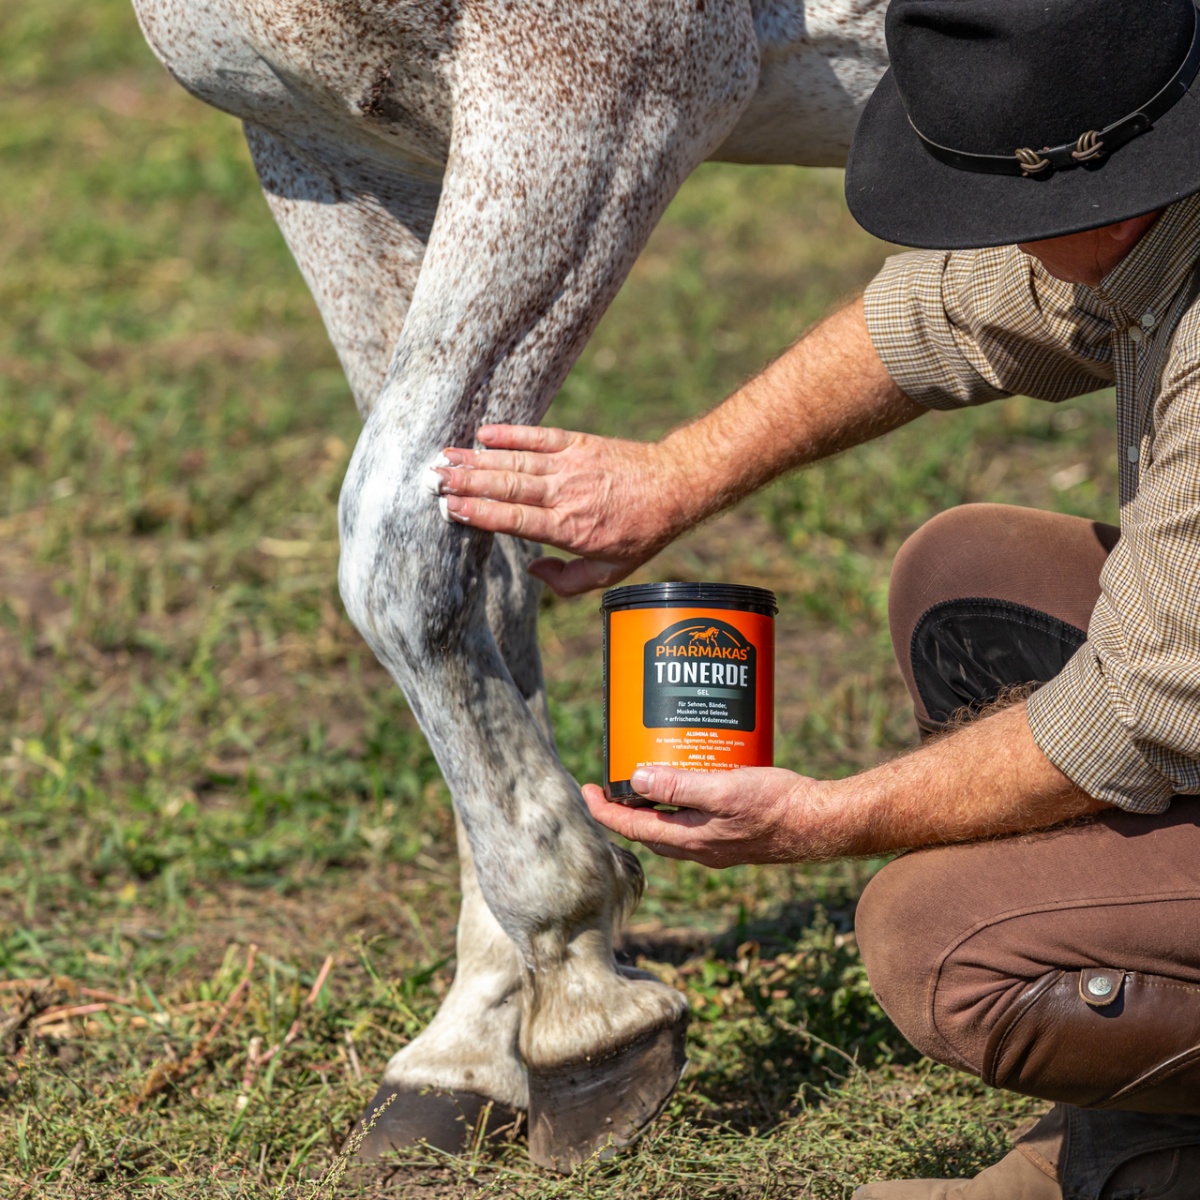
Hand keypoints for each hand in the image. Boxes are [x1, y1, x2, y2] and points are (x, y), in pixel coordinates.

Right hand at [433, 425, 689, 595]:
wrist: (674, 487)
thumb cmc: (641, 533)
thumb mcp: (610, 573)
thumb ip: (568, 582)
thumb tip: (533, 569)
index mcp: (569, 529)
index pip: (514, 520)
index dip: (480, 513)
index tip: (450, 508)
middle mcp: (565, 495)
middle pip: (506, 488)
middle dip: (465, 483)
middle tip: (431, 480)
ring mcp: (570, 465)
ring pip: (515, 462)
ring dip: (476, 459)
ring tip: (443, 457)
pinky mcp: (577, 443)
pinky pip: (538, 437)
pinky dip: (510, 434)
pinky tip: (482, 433)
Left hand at [583, 766, 835, 867]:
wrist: (821, 823)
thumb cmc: (777, 806)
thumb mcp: (724, 790)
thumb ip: (681, 786)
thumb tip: (636, 779)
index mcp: (691, 839)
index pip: (632, 828)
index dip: (604, 810)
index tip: (587, 790)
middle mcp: (699, 847)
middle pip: (646, 830)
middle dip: (624, 809)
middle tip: (612, 781)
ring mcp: (716, 843)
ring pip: (670, 826)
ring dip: (652, 804)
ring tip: (645, 774)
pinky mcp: (733, 834)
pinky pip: (694, 820)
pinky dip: (681, 802)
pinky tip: (691, 779)